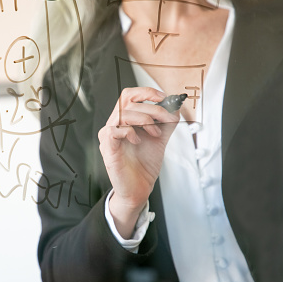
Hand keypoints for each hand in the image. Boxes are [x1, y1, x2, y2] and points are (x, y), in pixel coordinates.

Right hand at [98, 87, 178, 237]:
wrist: (139, 188)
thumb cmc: (144, 164)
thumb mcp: (160, 138)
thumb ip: (166, 122)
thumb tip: (175, 106)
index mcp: (125, 119)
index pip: (129, 95)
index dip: (146, 92)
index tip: (164, 98)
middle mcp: (114, 124)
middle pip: (128, 101)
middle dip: (152, 108)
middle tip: (167, 118)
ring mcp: (108, 135)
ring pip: (123, 113)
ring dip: (145, 120)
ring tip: (155, 133)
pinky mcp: (107, 147)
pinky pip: (115, 130)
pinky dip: (131, 132)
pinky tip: (139, 140)